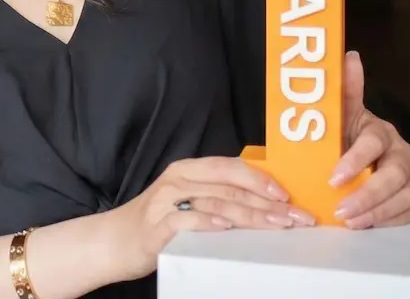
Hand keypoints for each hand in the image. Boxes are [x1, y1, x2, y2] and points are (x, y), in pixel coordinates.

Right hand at [100, 156, 316, 281]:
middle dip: (267, 203)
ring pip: (216, 203)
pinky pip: (187, 221)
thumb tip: (263, 201)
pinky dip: (208, 223)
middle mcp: (178, 180)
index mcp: (188, 170)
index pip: (231, 168)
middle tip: (295, 217)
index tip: (288, 196)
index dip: (262, 179)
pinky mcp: (157, 226)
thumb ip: (216, 195)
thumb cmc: (157, 222)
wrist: (114, 241)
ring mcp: (166, 201)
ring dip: (250, 215)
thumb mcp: (186, 201)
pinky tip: (227, 229)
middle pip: (230, 187)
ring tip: (276, 225)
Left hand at [329, 51, 409, 229]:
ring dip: (377, 212)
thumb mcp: (343, 114)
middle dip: (367, 195)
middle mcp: (403, 153)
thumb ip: (345, 90)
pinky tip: (368, 226)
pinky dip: (391, 221)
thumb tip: (349, 55)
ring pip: (405, 197)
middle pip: (394, 176)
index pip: (374, 144)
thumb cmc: (350, 134)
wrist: (365, 154)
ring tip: (350, 222)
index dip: (355, 161)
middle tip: (340, 209)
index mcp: (382, 132)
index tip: (333, 178)